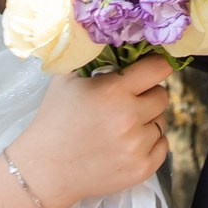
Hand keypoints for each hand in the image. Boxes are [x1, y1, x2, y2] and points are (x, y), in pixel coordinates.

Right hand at [7, 56, 173, 207]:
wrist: (45, 169)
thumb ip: (91, 56)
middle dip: (147, 95)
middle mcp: (129, 118)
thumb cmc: (53, 120)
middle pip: (162, 96)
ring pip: (161, 122)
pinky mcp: (142, 168)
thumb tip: (112, 37)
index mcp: (113, 91)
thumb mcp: (65, 79)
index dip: (155, 67)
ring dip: (147, 121)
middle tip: (127, 102)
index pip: (158, 69)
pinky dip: (149, 143)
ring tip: (121, 126)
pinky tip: (127, 143)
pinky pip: (162, 146)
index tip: (149, 71)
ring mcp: (137, 146)